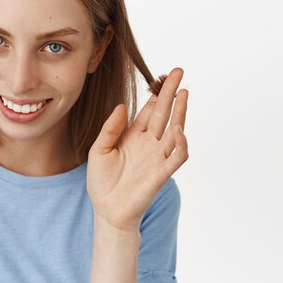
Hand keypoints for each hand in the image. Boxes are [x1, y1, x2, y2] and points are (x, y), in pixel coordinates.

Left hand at [86, 67, 188, 232]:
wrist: (107, 211)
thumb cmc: (101, 182)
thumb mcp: (99, 150)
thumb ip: (110, 129)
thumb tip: (122, 106)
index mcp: (135, 136)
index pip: (150, 110)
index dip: (157, 94)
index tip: (163, 76)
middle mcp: (149, 143)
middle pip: (165, 113)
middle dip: (172, 93)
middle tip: (179, 72)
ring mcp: (157, 157)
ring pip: (175, 130)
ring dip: (180, 112)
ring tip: (183, 92)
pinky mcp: (162, 173)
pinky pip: (177, 156)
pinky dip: (181, 143)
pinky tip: (178, 128)